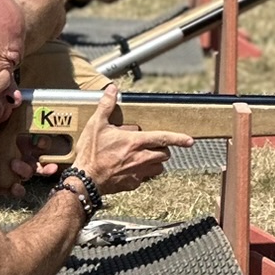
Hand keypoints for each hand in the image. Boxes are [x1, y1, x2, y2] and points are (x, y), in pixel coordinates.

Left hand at [0, 108, 40, 197]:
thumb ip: (3, 110)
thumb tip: (15, 100)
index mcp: (16, 141)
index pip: (37, 143)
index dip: (43, 144)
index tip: (42, 142)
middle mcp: (16, 155)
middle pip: (36, 161)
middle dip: (40, 161)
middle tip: (31, 155)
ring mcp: (10, 171)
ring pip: (27, 174)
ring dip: (26, 171)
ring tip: (14, 165)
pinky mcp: (0, 183)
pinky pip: (14, 189)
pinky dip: (18, 190)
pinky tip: (16, 188)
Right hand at [71, 84, 191, 194]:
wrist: (85, 180)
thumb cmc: (90, 153)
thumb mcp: (96, 125)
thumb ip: (106, 106)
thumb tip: (112, 90)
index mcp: (135, 142)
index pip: (163, 138)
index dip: (178, 138)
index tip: (189, 141)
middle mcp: (141, 158)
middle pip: (164, 154)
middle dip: (162, 149)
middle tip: (152, 145)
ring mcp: (138, 173)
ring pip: (159, 168)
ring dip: (156, 162)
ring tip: (144, 156)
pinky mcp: (132, 184)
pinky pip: (145, 178)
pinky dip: (143, 174)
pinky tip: (130, 168)